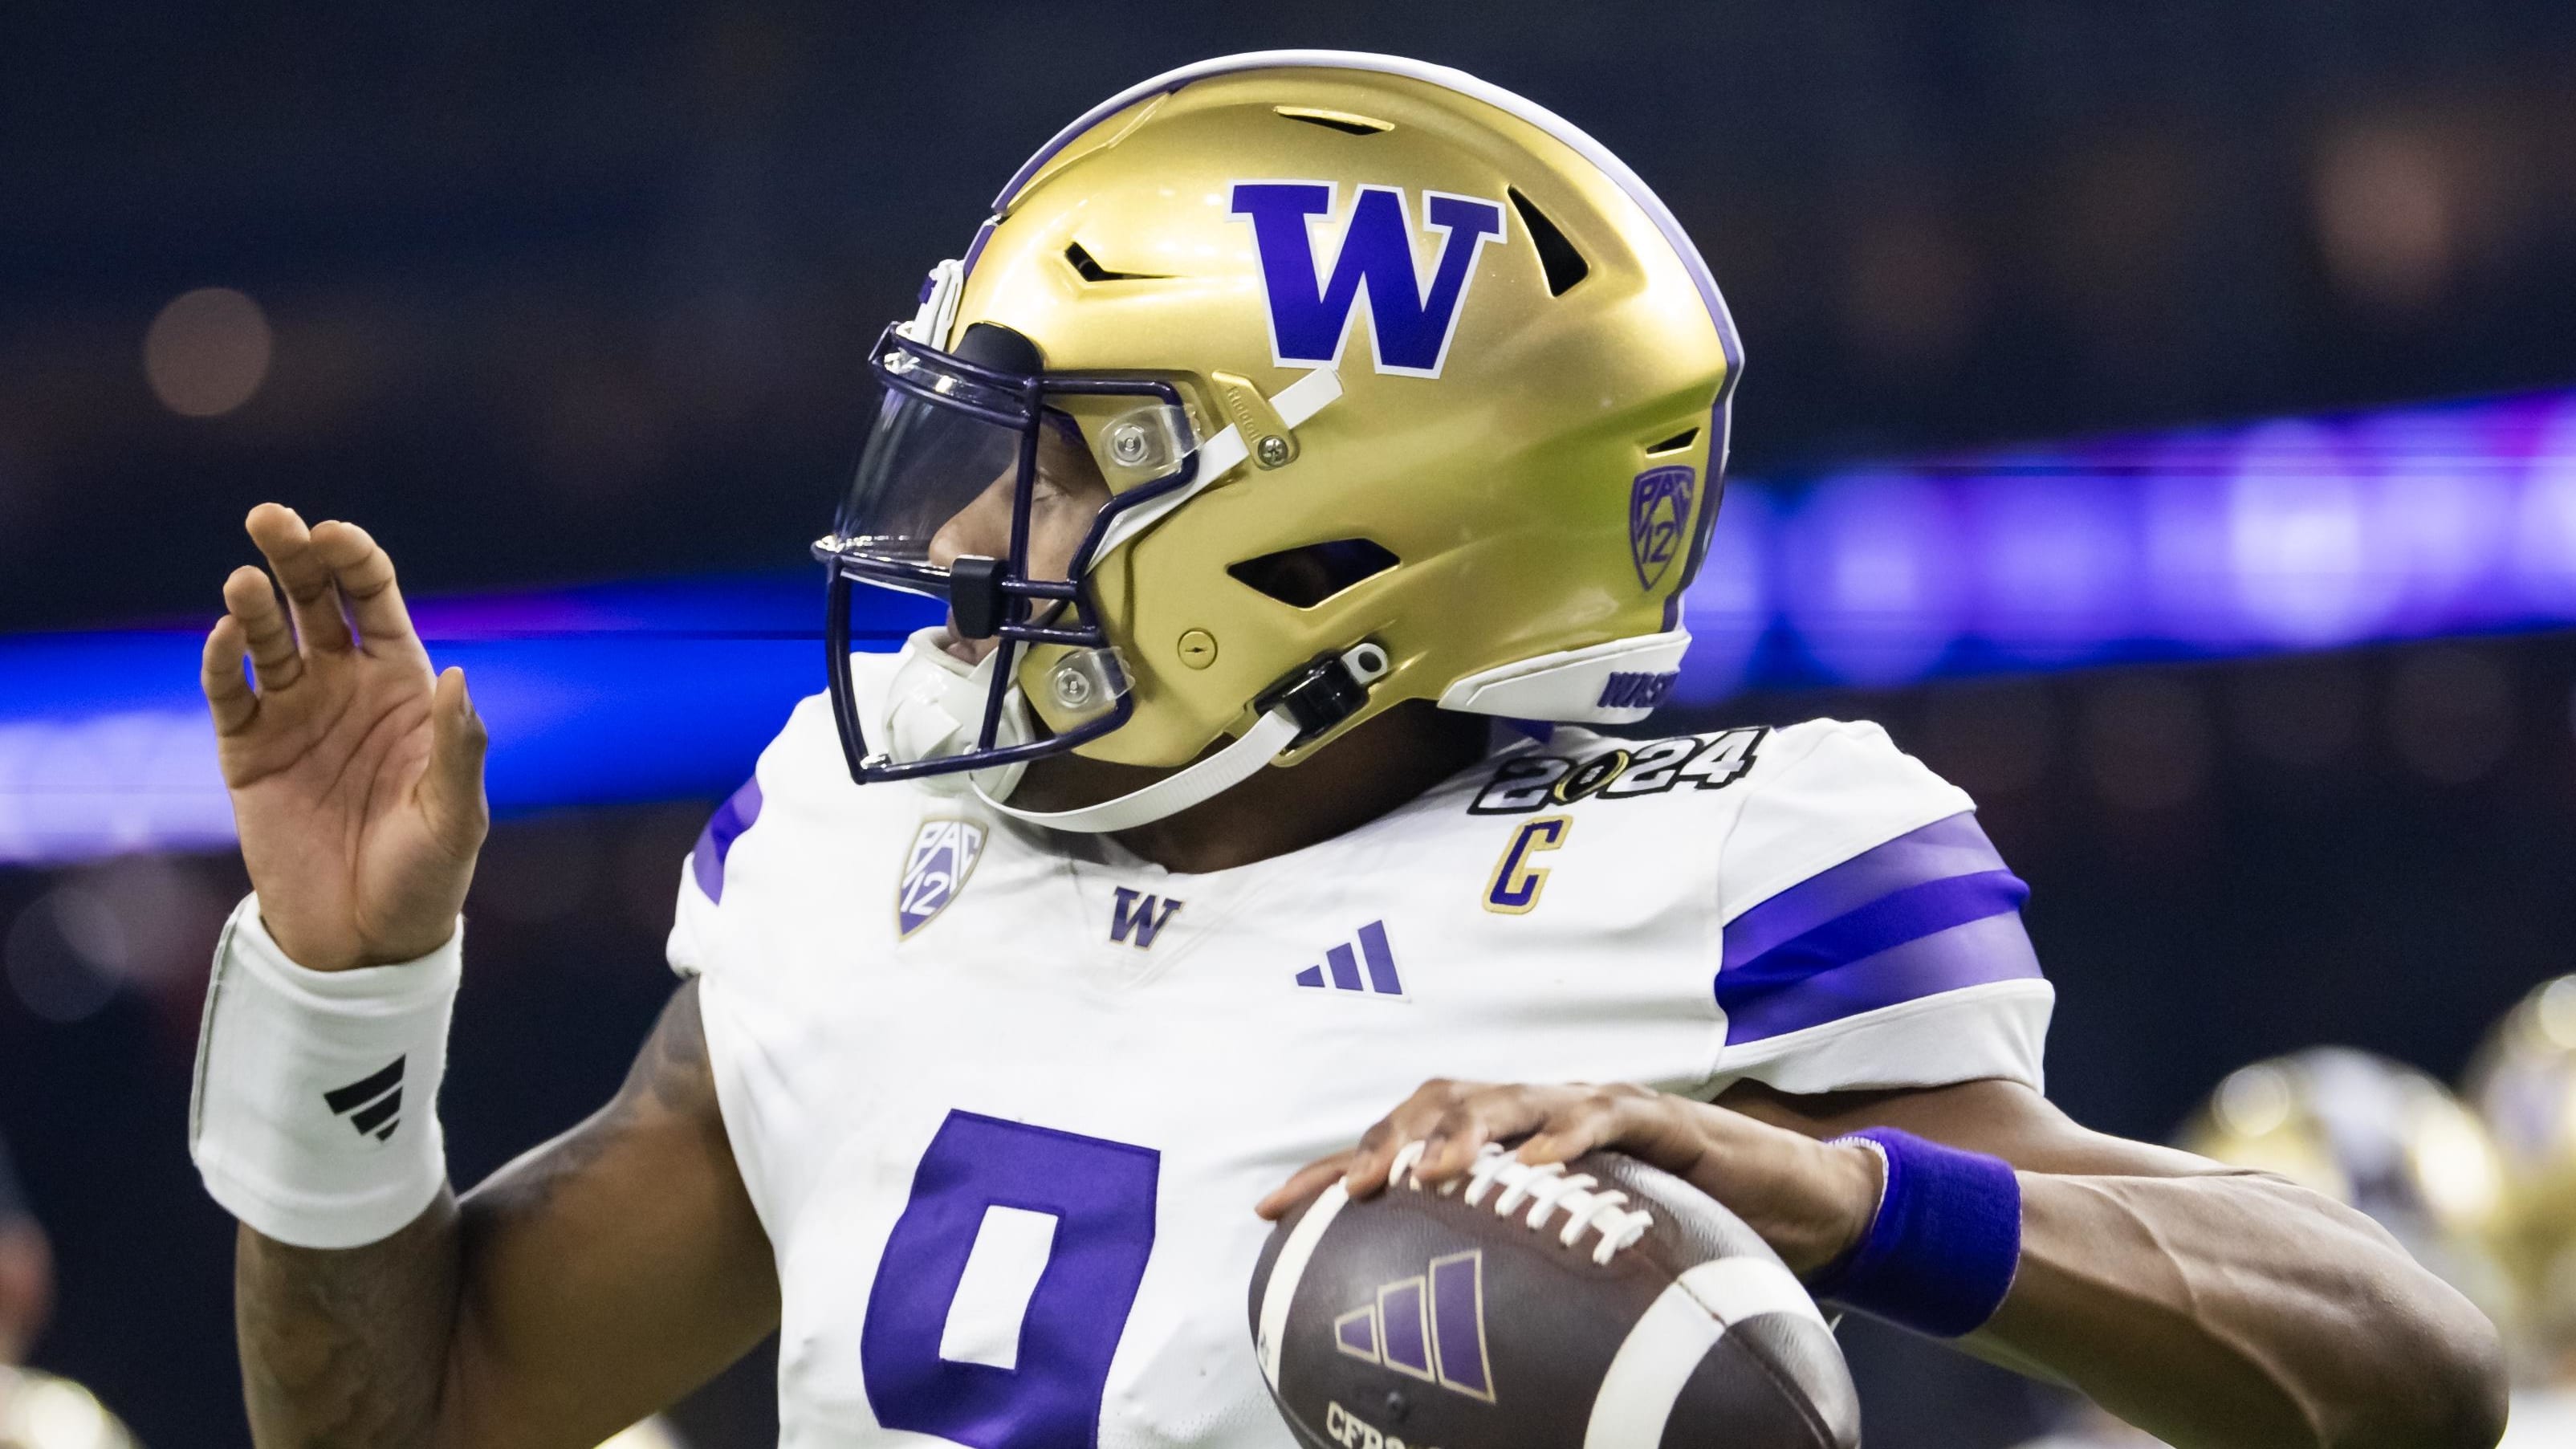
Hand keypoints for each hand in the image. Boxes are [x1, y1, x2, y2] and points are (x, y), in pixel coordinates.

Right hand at [201, 504, 487, 970]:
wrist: (364, 939)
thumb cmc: (425, 875)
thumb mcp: (454, 813)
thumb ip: (457, 745)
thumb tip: (457, 675)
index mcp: (404, 686)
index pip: (375, 601)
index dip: (357, 561)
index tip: (336, 535)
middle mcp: (345, 687)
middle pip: (316, 601)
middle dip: (296, 556)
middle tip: (272, 518)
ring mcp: (294, 715)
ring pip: (267, 638)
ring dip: (253, 604)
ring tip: (244, 580)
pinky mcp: (247, 751)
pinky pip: (230, 693)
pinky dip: (222, 662)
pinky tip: (225, 638)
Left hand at [1255, 1079, 1883, 1277]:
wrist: (1794, 1204)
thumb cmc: (1679, 1244)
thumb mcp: (1589, 1273)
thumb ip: (1530, 1302)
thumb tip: (1453, 1394)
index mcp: (1505, 1150)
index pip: (1401, 1145)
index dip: (1331, 1170)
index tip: (1268, 1214)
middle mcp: (1536, 1114)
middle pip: (1437, 1103)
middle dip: (1383, 1140)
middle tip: (1351, 1192)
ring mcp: (1591, 1105)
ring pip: (1506, 1099)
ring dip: (1459, 1131)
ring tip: (1424, 1172)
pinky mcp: (1654, 1116)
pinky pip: (1600, 1117)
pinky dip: (1563, 1138)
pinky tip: (1537, 1168)